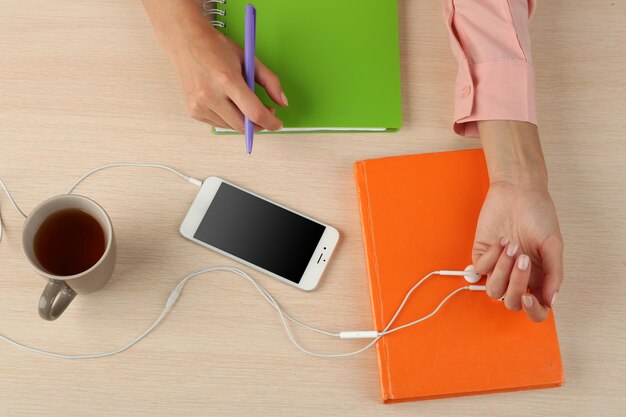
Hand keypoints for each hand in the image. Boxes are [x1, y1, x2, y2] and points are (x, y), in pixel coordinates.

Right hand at [142, 0, 286, 131]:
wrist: (186, 42)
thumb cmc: (217, 48)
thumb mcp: (249, 59)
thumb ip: (270, 81)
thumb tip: (283, 103)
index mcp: (227, 79)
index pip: (254, 112)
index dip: (270, 122)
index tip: (277, 123)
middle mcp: (210, 95)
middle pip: (243, 125)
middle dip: (260, 124)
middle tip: (266, 112)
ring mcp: (199, 105)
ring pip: (232, 127)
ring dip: (244, 121)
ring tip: (245, 103)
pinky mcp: (194, 112)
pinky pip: (219, 124)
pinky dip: (229, 118)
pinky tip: (228, 102)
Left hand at [473, 181, 563, 321]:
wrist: (518, 192)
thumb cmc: (539, 216)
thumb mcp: (553, 245)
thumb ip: (554, 274)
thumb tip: (552, 301)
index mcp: (538, 278)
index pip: (536, 309)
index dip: (533, 312)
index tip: (531, 298)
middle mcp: (517, 276)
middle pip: (511, 303)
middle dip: (516, 284)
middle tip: (524, 259)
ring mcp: (498, 267)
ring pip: (493, 291)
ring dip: (502, 270)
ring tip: (512, 247)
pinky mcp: (482, 255)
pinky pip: (481, 269)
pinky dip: (492, 256)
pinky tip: (502, 240)